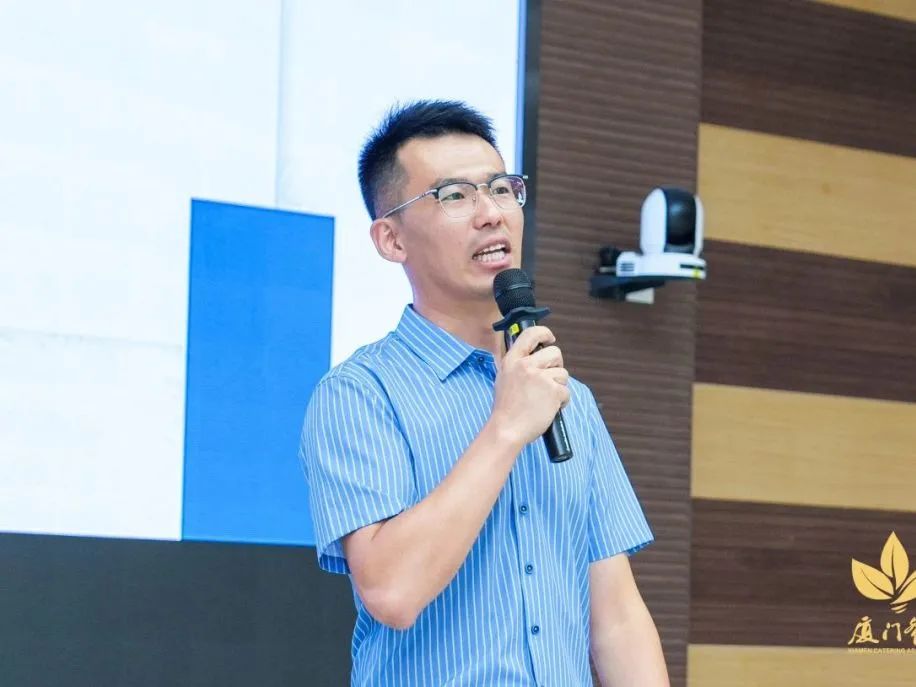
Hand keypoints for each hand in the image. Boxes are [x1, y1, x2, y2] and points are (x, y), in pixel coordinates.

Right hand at [491, 325, 569, 448]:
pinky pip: (566, 391)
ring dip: (559, 386)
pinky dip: (562, 401)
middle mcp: (526, 365)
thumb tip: (534, 354)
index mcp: (512, 360)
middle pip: (555, 352)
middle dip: (557, 365)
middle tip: (549, 378)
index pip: (531, 334)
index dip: (544, 333)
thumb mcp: (504, 378)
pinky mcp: (553, 391)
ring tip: (545, 399)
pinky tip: (550, 408)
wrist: (507, 429)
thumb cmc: (506, 408)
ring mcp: (540, 378)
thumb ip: (518, 364)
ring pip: (563, 373)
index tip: (550, 338)